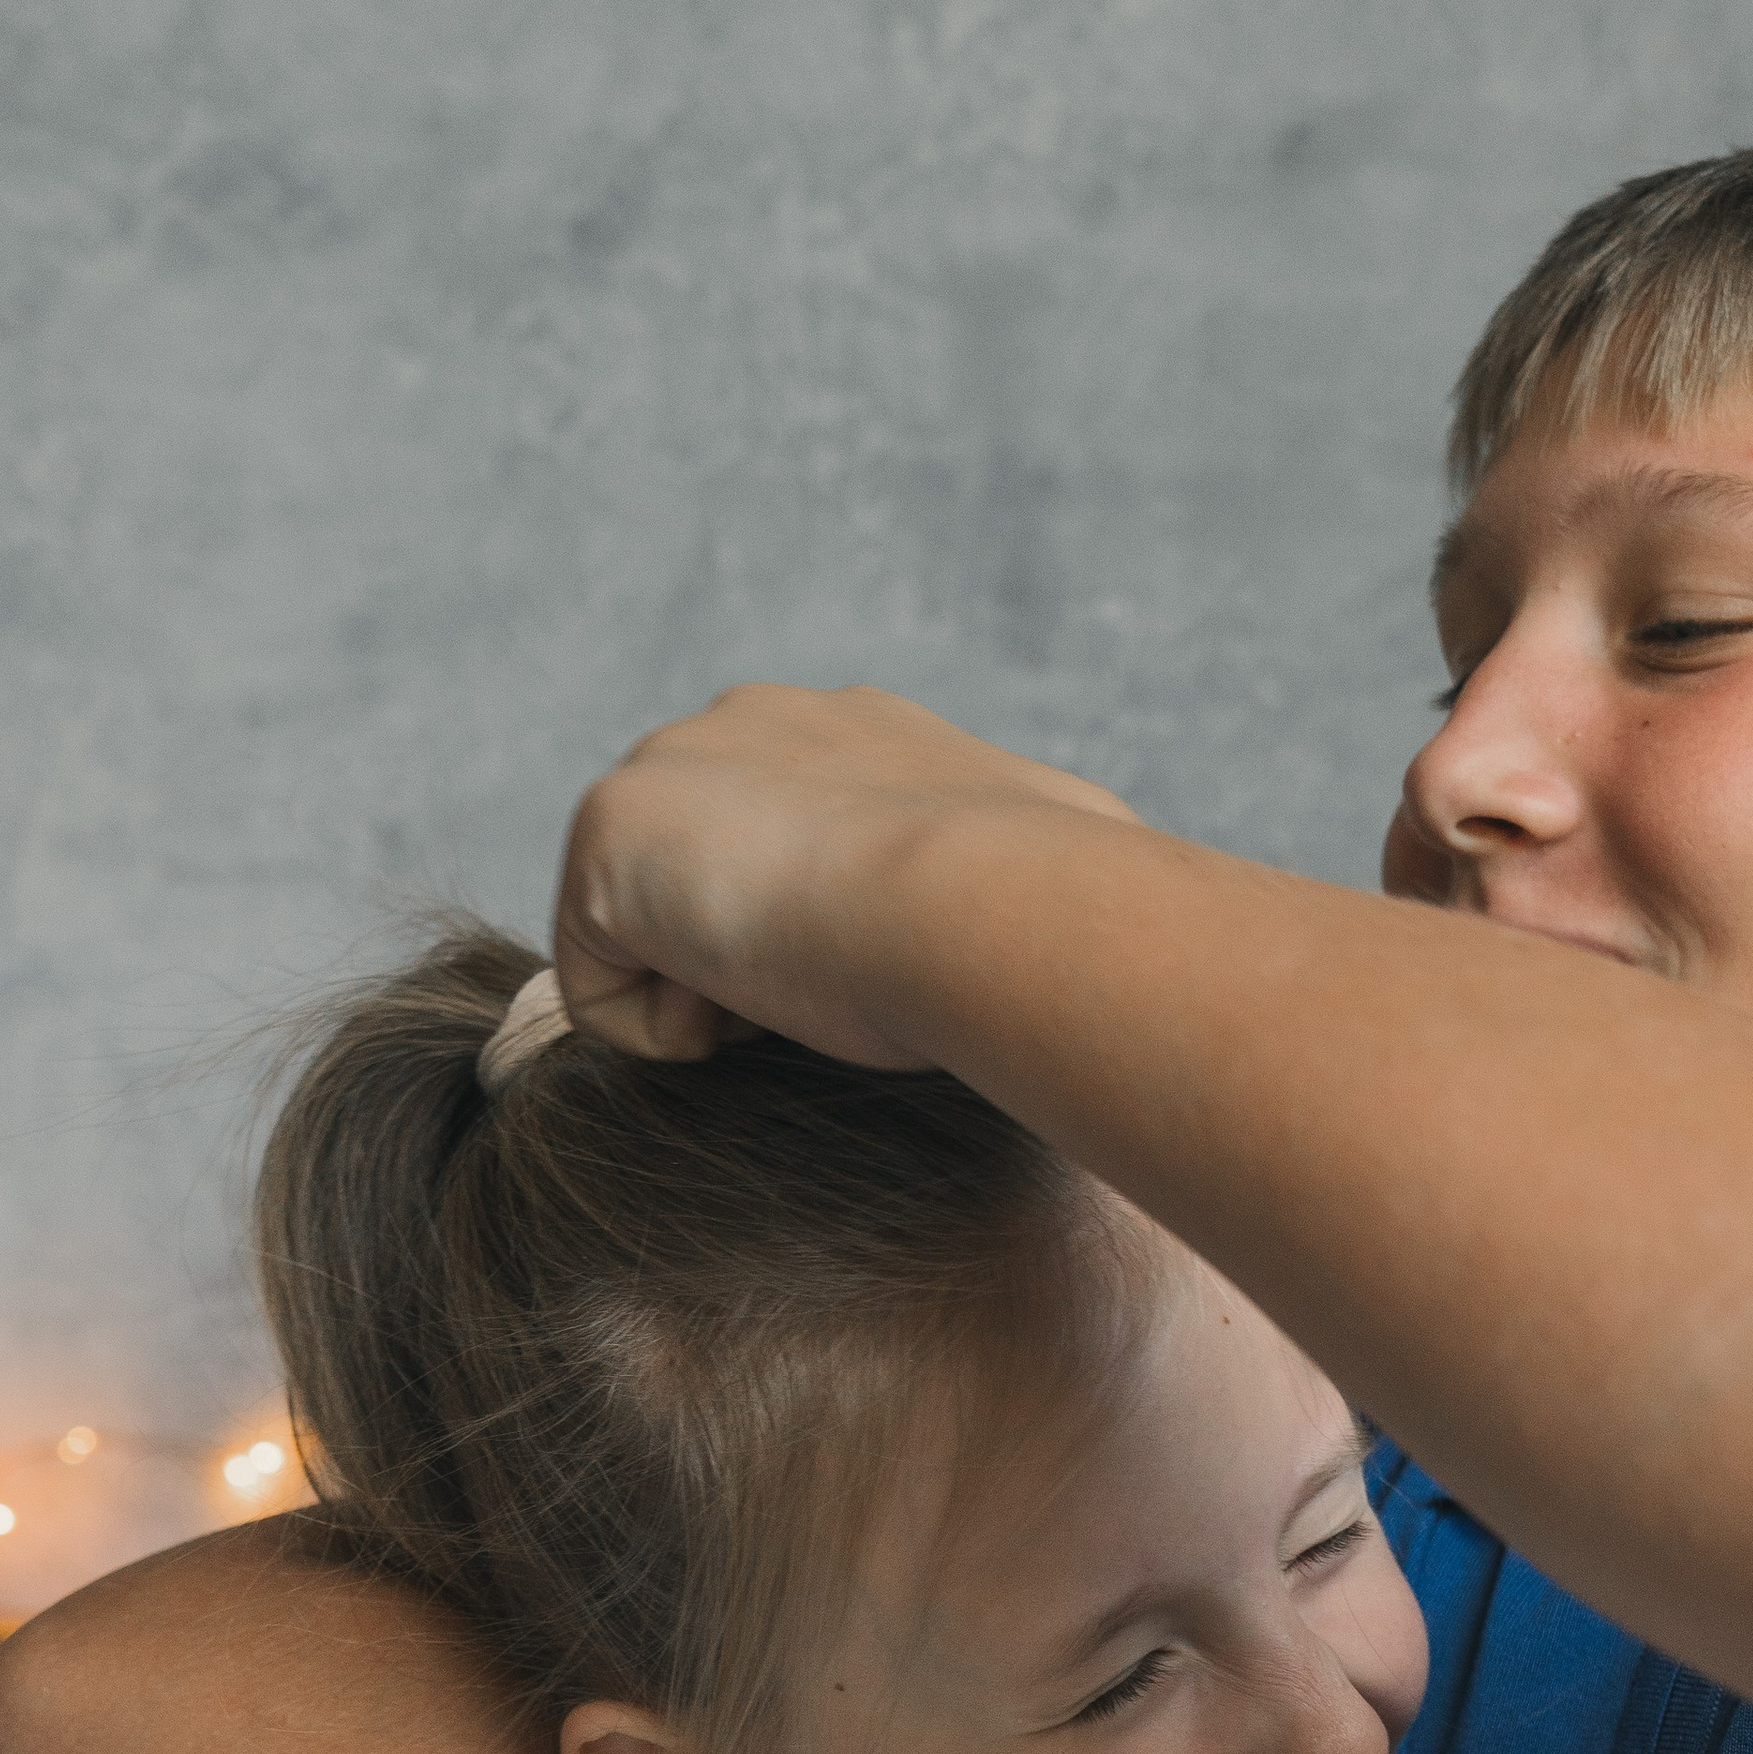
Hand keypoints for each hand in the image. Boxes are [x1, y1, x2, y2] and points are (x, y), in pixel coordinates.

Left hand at [551, 686, 1137, 1069]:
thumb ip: (1034, 877)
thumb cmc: (1050, 907)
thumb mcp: (1067, 871)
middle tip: (841, 993)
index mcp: (854, 731)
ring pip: (647, 944)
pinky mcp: (601, 837)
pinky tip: (750, 1004)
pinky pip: (601, 993)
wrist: (990, 901)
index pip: (787, 847)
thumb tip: (1151, 910)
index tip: (881, 976)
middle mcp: (750, 720)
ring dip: (717, 999)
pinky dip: (669, 1033)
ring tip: (806, 992)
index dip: (821, 939)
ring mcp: (668, 767)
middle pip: (700, 892)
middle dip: (750, 965)